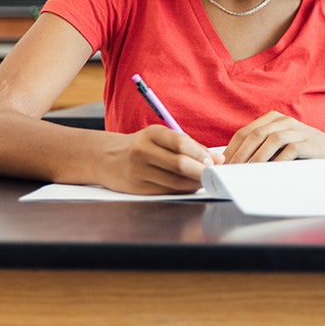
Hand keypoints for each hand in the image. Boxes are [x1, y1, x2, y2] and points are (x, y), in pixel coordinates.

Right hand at [100, 125, 220, 194]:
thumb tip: (218, 158)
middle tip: (215, 174)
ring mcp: (138, 172)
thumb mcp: (161, 137)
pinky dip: (183, 190)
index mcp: (151, 134)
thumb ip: (190, 146)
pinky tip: (191, 186)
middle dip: (201, 171)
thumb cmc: (141, 145)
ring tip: (206, 181)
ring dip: (194, 183)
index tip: (215, 162)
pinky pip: (167, 191)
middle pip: (179, 165)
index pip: (180, 143)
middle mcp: (142, 152)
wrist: (106, 158)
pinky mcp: (137, 189)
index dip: (200, 154)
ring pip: (175, 182)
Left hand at [223, 111, 324, 162]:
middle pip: (255, 134)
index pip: (245, 132)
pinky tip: (270, 171)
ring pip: (271, 139)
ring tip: (247, 172)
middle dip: (240, 154)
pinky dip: (277, 160)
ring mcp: (298, 130)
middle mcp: (285, 121)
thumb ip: (259, 149)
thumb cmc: (301, 154)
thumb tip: (231, 163)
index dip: (232, 149)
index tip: (223, 166)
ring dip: (256, 157)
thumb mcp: (279, 147)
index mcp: (273, 119)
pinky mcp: (310, 143)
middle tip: (231, 171)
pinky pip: (290, 149)